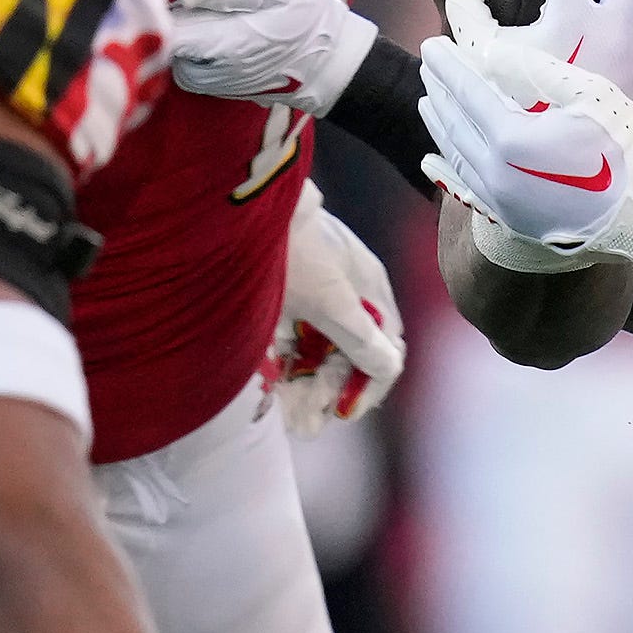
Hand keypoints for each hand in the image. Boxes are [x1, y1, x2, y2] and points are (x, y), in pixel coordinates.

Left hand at [171, 0, 376, 113]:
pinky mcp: (224, 89)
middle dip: (170, 20)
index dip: (159, 8)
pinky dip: (193, 54)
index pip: (167, 32)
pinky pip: (192, 71)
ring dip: (182, 39)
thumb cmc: (310, 16)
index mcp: (227, 42)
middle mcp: (216, 71)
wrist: (333, 61)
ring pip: (176, 62)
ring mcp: (218, 84)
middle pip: (168, 47)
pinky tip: (212, 35)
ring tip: (202, 16)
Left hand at [269, 182, 405, 433]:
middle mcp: (344, 294)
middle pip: (348, 355)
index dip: (368, 385)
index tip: (343, 411)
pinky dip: (285, 367)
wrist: (243, 210)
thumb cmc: (292, 248)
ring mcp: (312, 295)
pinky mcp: (281, 297)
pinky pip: (290, 341)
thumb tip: (389, 367)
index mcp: (368, 290)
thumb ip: (359, 336)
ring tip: (287, 415)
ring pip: (317, 352)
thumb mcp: (329, 299)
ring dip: (306, 386)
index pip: (385, 349)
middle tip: (308, 422)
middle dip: (330, 391)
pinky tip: (271, 387)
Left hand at [418, 37, 632, 266]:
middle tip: (429, 64)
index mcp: (512, 139)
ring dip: (439, 124)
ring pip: (455, 154)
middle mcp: (496, 174)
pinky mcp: (512, 220)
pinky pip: (464, 189)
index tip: (432, 42)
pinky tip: (429, 160)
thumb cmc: (629, 147)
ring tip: (427, 99)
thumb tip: (489, 49)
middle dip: (440, 90)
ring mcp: (501, 202)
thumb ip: (535, 70)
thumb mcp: (588, 94)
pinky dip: (444, 169)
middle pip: (455, 122)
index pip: (467, 91)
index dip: (448, 65)